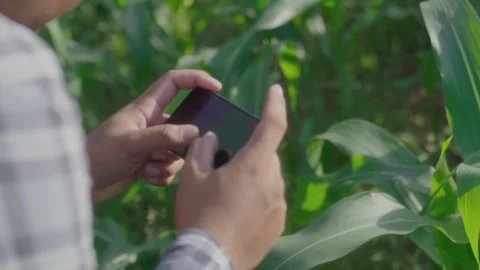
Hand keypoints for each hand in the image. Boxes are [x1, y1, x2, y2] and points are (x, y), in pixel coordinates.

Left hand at [86, 70, 221, 201]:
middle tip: (164, 154)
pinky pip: (169, 169)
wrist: (79, 184)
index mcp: (145, 109)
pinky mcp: (148, 164)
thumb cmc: (99, 155)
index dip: (196, 79)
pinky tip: (142, 178)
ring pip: (178, 151)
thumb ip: (164, 136)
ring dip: (166, 164)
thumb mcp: (132, 143)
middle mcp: (151, 124)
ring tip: (145, 168)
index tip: (217, 87)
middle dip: (181, 144)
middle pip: (183, 126)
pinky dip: (160, 176)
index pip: (174, 83)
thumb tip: (196, 133)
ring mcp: (150, 145)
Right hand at [176, 85, 287, 269]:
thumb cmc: (199, 214)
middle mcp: (274, 181)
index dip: (275, 104)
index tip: (277, 89)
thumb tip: (211, 139)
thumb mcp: (193, 177)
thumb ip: (203, 149)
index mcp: (255, 163)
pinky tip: (235, 215)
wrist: (211, 259)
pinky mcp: (278, 224)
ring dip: (251, 181)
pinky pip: (269, 203)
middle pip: (265, 157)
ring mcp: (279, 204)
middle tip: (224, 170)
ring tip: (225, 199)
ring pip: (267, 180)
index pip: (272, 124)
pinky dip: (256, 202)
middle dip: (249, 156)